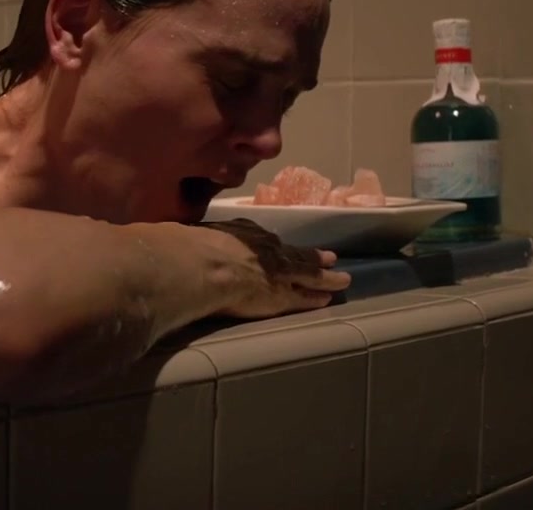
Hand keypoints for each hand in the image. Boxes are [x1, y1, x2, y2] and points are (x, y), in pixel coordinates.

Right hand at [195, 218, 350, 318]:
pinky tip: (328, 298)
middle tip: (331, 257)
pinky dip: (317, 297)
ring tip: (343, 278)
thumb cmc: (195, 248)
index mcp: (248, 234)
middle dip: (314, 257)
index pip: (266, 241)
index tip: (284, 247)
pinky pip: (305, 297)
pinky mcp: (283, 296)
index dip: (278, 246)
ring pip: (310, 274)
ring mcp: (280, 272)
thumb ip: (205, 239)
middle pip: (296, 254)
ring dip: (327, 277)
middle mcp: (270, 249)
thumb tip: (189, 240)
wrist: (207, 265)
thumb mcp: (201, 235)